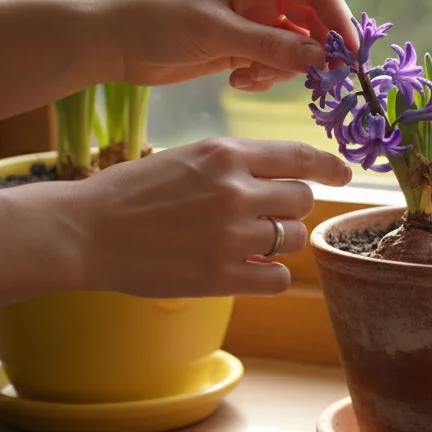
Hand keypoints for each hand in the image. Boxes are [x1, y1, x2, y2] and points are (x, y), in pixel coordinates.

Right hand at [67, 138, 351, 297]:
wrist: (86, 231)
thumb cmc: (133, 192)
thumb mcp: (187, 158)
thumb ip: (235, 164)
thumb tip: (286, 177)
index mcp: (225, 154)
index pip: (299, 156)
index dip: (329, 165)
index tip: (345, 174)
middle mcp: (235, 191)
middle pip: (302, 199)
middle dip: (292, 208)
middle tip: (268, 215)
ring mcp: (229, 236)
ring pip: (292, 239)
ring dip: (280, 241)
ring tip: (249, 242)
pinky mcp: (219, 277)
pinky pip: (276, 278)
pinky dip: (269, 275)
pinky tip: (249, 269)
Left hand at [103, 0, 357, 91]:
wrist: (114, 41)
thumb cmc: (159, 20)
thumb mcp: (218, 32)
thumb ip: (272, 46)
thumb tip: (322, 59)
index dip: (339, 19)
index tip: (350, 54)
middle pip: (312, 20)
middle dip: (315, 50)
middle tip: (320, 81)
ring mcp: (254, 18)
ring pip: (296, 47)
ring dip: (282, 68)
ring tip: (250, 78)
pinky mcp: (243, 44)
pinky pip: (274, 62)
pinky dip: (265, 76)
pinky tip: (237, 81)